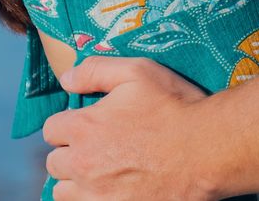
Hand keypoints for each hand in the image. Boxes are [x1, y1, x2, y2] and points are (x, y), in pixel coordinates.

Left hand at [42, 56, 214, 200]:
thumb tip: (65, 79)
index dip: (69, 123)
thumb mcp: (137, 72)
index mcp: (84, 128)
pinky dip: (92, 199)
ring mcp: (97, 195)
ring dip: (75, 182)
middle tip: (97, 148)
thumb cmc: (174, 107)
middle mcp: (82, 164)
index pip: (51, 130)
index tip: (87, 123)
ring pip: (63, 192)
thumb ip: (95, 70)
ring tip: (100, 172)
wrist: (207, 150)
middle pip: (54, 163)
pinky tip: (111, 189)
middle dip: (70, 153)